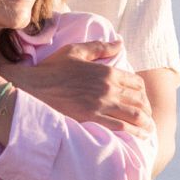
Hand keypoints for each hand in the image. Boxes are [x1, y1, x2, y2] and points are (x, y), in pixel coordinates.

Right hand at [9, 42, 153, 131]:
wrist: (31, 87)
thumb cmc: (52, 68)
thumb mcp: (76, 51)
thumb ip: (100, 47)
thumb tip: (120, 43)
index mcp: (106, 72)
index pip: (136, 83)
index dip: (143, 92)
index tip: (142, 99)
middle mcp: (107, 89)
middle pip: (138, 100)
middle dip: (147, 110)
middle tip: (148, 117)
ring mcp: (100, 106)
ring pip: (134, 116)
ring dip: (145, 123)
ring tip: (148, 129)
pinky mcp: (91, 120)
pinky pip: (120, 128)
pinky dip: (134, 133)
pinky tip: (138, 136)